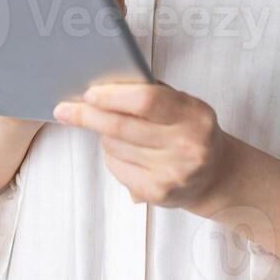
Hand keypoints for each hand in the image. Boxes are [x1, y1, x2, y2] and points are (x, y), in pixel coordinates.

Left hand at [53, 78, 235, 213]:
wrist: (215, 175)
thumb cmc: (189, 129)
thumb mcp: (181, 105)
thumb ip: (150, 92)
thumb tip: (102, 86)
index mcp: (195, 115)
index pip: (147, 101)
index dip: (113, 97)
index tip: (88, 93)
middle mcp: (188, 146)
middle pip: (122, 127)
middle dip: (88, 116)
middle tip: (64, 109)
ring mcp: (173, 173)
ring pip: (115, 147)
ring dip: (104, 136)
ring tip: (115, 132)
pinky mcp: (159, 193)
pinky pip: (117, 168)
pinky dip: (112, 157)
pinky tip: (125, 153)